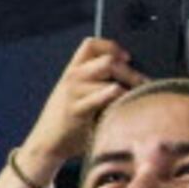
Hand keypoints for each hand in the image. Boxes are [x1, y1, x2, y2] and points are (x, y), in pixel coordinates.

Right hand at [23, 37, 147, 166]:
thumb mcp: (76, 94)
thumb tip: (131, 75)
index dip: (111, 47)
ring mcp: (74, 94)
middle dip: (130, 73)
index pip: (91, 44)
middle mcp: (72, 78)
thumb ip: (95, 82)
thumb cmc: (69, 120)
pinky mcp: (78, 110)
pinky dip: (122, 101)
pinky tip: (126, 109)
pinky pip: (107, 98)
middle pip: (108, 62)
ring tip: (137, 99)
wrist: (45, 143)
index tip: (126, 58)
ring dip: (129, 90)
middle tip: (143, 85)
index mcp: (72, 71)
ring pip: (112, 82)